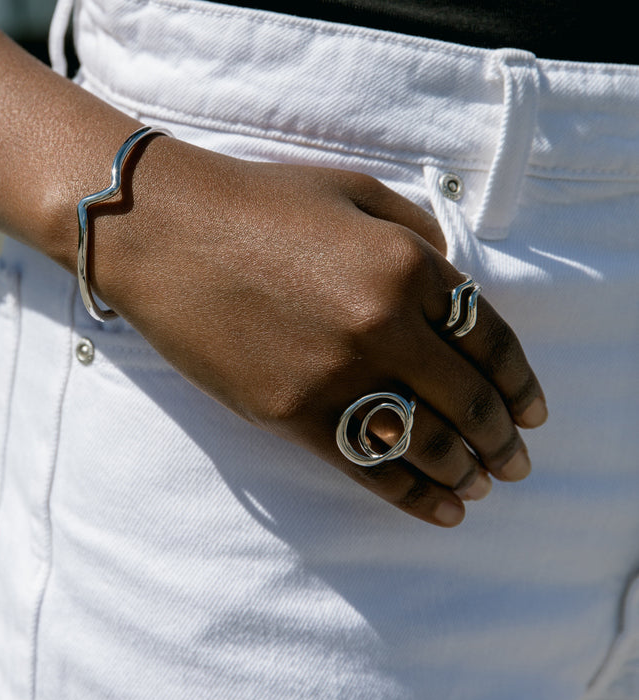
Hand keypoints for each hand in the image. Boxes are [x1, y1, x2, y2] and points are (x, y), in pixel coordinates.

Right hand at [93, 137, 546, 527]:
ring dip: (466, 471)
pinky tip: (441, 509)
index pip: (491, 339)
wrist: (165, 230)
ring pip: (426, 443)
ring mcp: (335, 374)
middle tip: (517, 461)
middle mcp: (383, 324)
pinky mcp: (290, 412)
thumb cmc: (258, 201)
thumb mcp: (352, 191)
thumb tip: (453, 281)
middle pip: (469, 400)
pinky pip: (367, 466)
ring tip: (482, 484)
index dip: (521, 383)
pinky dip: (412, 495)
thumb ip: (416, 231)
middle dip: (503, 439)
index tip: (533, 411)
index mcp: (407, 264)